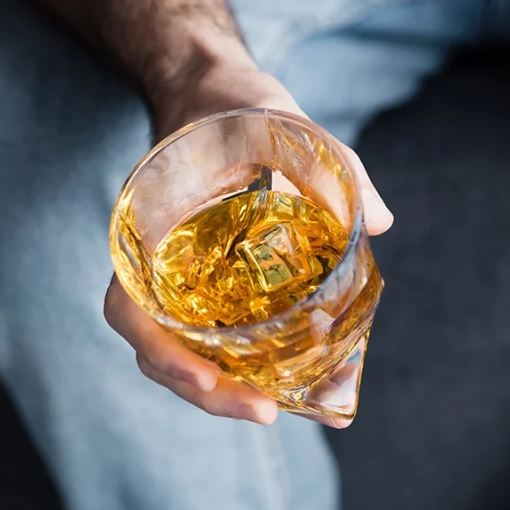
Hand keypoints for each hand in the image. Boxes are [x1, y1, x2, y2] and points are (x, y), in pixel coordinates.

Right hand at [104, 61, 392, 425]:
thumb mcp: (281, 121)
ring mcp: (178, 276)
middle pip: (157, 347)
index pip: (130, 305)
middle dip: (207, 391)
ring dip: (226, 387)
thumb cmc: (234, 107)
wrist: (208, 95)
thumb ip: (329, 163)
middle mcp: (154, 262)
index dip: (162, 352)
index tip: (208, 380)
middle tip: (267, 413)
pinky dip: (244, 360)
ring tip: (284, 408)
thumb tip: (380, 223)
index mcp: (150, 227)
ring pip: (183, 350)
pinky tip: (293, 375)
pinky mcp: (206, 282)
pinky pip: (212, 331)